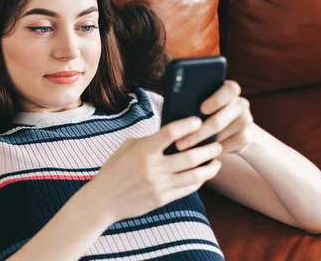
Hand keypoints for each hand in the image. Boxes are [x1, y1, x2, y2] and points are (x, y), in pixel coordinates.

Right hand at [89, 116, 222, 222]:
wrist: (104, 200)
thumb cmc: (115, 169)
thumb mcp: (128, 147)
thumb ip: (150, 140)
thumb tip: (173, 134)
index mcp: (143, 150)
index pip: (171, 132)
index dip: (187, 125)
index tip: (198, 121)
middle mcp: (154, 167)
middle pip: (190, 156)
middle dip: (208, 149)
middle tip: (217, 144)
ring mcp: (160, 185)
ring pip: (194, 175)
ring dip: (209, 167)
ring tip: (216, 161)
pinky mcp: (163, 199)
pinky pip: (187, 189)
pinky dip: (199, 181)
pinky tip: (203, 175)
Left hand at [175, 80, 257, 154]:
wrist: (229, 129)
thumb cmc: (204, 112)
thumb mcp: (199, 103)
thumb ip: (192, 102)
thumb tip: (176, 107)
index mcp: (229, 90)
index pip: (230, 89)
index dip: (217, 99)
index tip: (202, 109)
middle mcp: (240, 104)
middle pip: (222, 118)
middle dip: (198, 132)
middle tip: (179, 142)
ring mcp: (245, 121)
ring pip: (221, 134)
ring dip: (200, 143)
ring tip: (182, 149)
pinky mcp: (245, 138)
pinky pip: (226, 146)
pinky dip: (210, 151)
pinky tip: (197, 153)